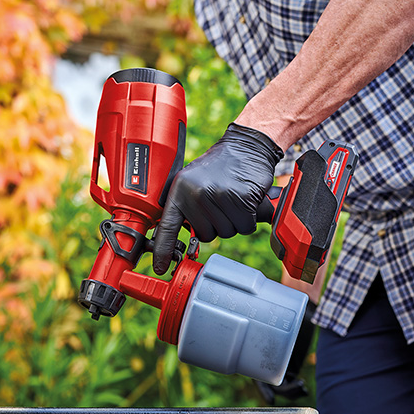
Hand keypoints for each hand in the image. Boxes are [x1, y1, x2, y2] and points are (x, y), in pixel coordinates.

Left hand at [151, 123, 282, 274]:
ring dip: (235, 221)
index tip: (162, 267)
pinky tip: (246, 200)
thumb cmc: (220, 167)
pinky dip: (250, 218)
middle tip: (222, 203)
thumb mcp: (193, 182)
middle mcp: (196, 194)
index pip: (168, 227)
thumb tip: (180, 237)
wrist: (245, 146)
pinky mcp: (241, 198)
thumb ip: (186, 208)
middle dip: (218, 224)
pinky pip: (246, 226)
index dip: (164, 249)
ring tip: (233, 198)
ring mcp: (219, 195)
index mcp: (180, 190)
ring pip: (228, 232)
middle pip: (208, 235)